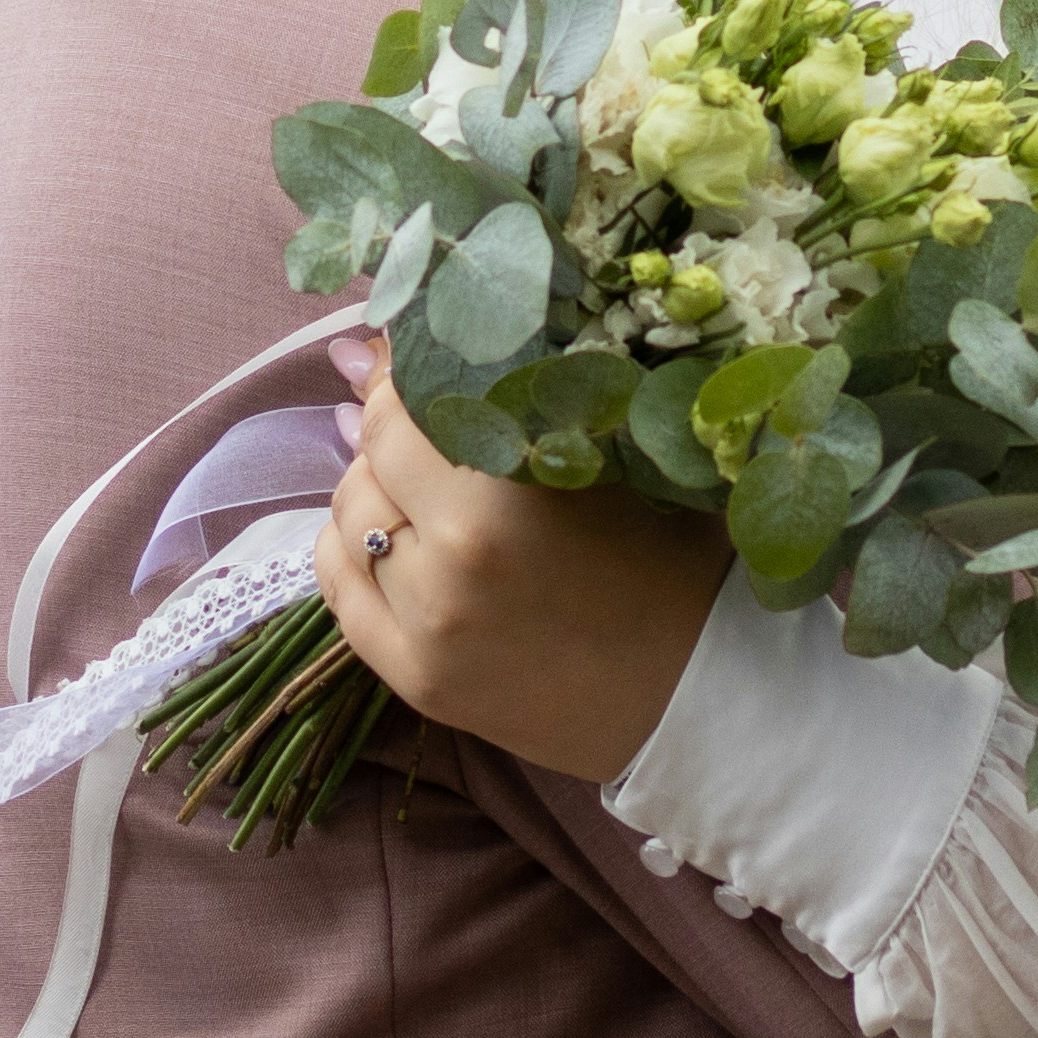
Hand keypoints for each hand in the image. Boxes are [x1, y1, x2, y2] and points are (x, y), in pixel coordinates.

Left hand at [316, 374, 729, 780]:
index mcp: (504, 502)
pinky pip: (338, 588)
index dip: (407, 374)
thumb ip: (522, 398)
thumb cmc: (674, 560)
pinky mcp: (413, 679)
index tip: (421, 362)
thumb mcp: (615, 460)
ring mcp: (425, 628)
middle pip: (369, 457)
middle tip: (434, 428)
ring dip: (374, 489)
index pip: (405, 407)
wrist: (699, 691)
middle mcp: (449, 564)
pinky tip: (389, 539)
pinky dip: (349, 549)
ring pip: (348, 518)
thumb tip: (375, 346)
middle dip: (392, 431)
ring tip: (424, 489)